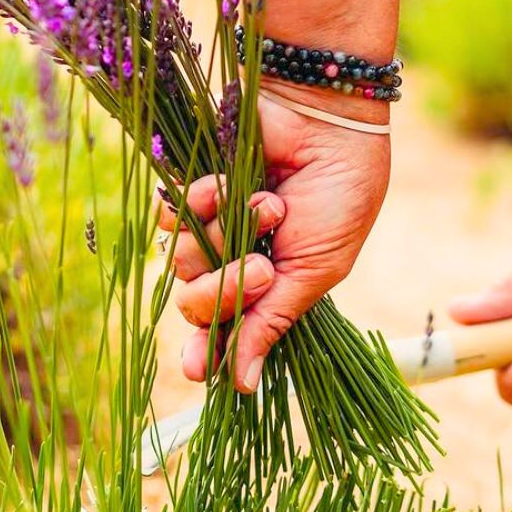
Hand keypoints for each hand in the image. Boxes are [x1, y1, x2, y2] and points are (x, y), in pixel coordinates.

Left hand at [157, 83, 389, 393]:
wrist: (330, 126)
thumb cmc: (339, 197)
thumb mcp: (316, 271)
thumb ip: (272, 322)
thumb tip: (243, 385)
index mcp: (265, 287)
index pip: (222, 332)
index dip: (205, 353)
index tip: (198, 371)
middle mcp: (231, 259)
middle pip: (194, 305)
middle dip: (224, 292)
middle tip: (262, 269)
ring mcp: (211, 225)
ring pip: (182, 263)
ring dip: (226, 239)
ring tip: (269, 208)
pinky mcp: (193, 188)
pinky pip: (172, 216)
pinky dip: (204, 203)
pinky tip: (234, 186)